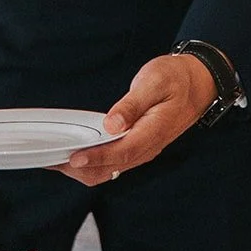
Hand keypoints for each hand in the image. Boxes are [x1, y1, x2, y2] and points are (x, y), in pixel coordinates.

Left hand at [54, 53, 217, 185]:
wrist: (196, 84)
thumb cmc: (176, 79)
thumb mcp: (155, 81)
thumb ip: (132, 104)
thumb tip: (112, 123)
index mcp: (154, 132)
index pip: (122, 152)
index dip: (97, 157)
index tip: (74, 158)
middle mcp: (147, 148)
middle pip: (111, 169)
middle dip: (82, 169)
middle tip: (53, 161)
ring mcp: (142, 150)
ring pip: (110, 171)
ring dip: (84, 169)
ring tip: (57, 161)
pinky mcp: (137, 148)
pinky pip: (113, 163)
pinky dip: (93, 163)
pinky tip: (77, 155)